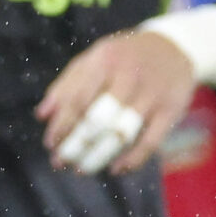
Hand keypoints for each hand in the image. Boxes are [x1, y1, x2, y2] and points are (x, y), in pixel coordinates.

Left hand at [37, 27, 198, 174]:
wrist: (175, 47)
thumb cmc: (122, 58)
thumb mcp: (92, 60)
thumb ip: (66, 86)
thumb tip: (41, 116)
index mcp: (104, 61)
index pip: (77, 100)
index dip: (61, 125)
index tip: (50, 145)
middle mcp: (129, 77)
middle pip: (97, 120)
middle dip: (76, 145)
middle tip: (60, 162)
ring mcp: (152, 94)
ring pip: (122, 133)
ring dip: (99, 156)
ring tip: (81, 169)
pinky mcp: (171, 110)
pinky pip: (151, 141)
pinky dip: (133, 159)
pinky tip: (116, 169)